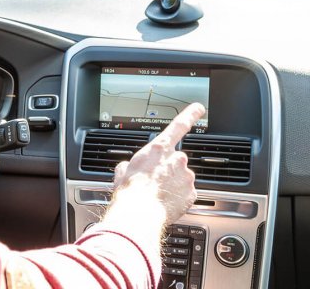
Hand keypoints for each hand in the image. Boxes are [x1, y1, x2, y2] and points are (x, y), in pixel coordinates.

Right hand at [112, 103, 205, 224]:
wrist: (140, 213)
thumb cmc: (130, 191)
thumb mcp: (123, 171)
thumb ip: (130, 164)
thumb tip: (127, 168)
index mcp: (158, 148)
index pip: (178, 126)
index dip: (190, 115)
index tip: (199, 108)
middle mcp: (176, 159)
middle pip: (176, 159)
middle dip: (169, 169)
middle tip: (155, 181)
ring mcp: (186, 176)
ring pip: (182, 177)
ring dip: (173, 184)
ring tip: (158, 195)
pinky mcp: (192, 193)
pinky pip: (187, 193)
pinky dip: (179, 197)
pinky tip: (166, 203)